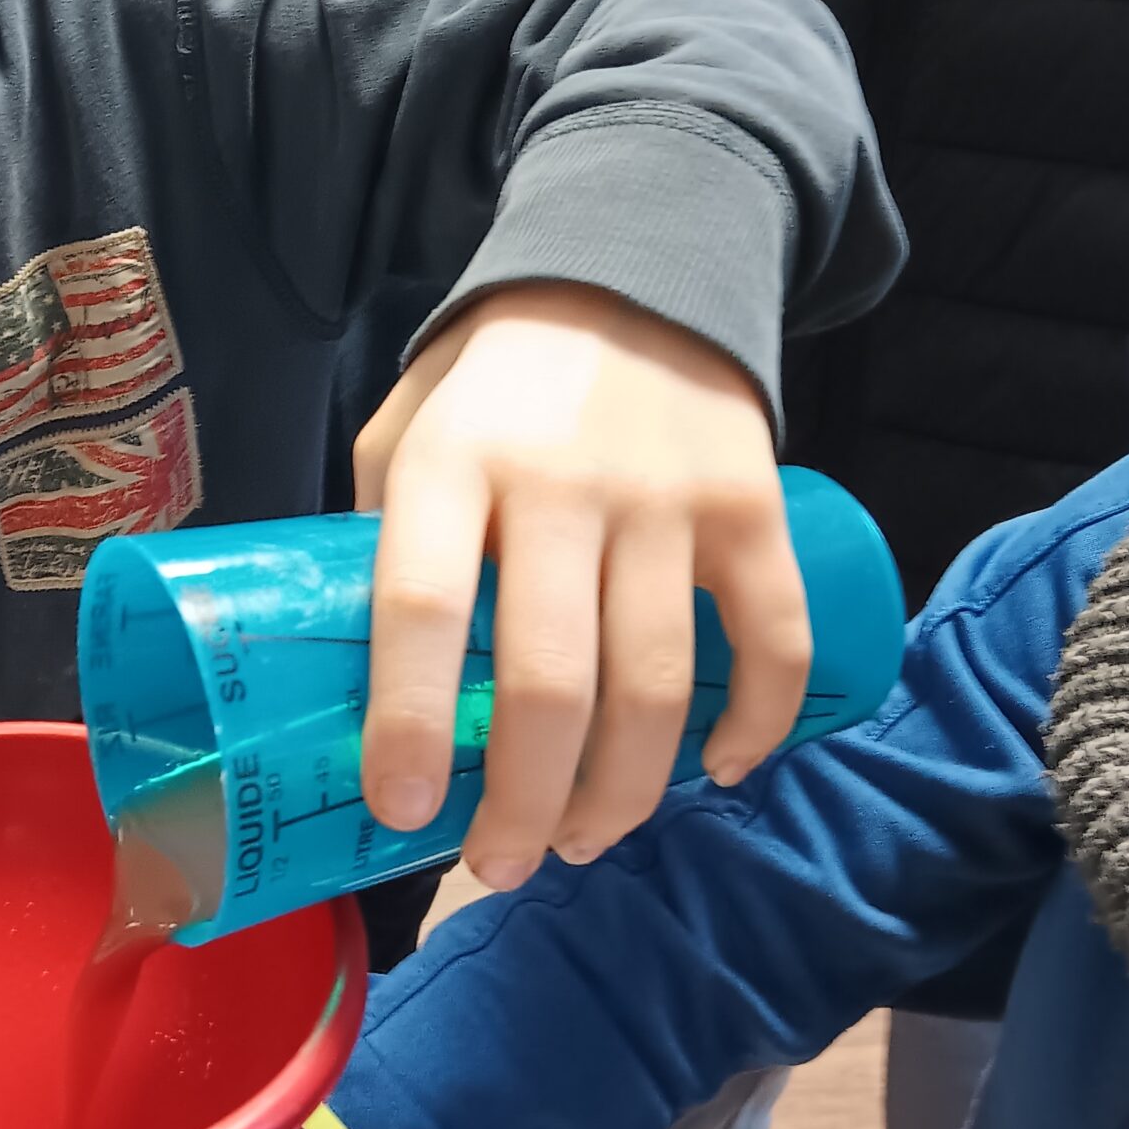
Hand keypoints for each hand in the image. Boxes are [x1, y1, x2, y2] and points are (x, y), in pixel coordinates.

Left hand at [355, 282, 808, 884]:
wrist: (630, 269)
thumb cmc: (493, 384)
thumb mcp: (405, 431)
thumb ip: (381, 536)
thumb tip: (356, 687)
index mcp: (454, 464)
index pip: (421, 609)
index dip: (409, 725)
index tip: (401, 810)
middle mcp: (562, 485)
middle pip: (549, 684)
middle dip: (521, 803)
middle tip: (503, 860)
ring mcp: (669, 499)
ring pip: (657, 689)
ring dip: (621, 795)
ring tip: (582, 836)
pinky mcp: (755, 508)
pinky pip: (772, 642)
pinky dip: (755, 726)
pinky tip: (716, 770)